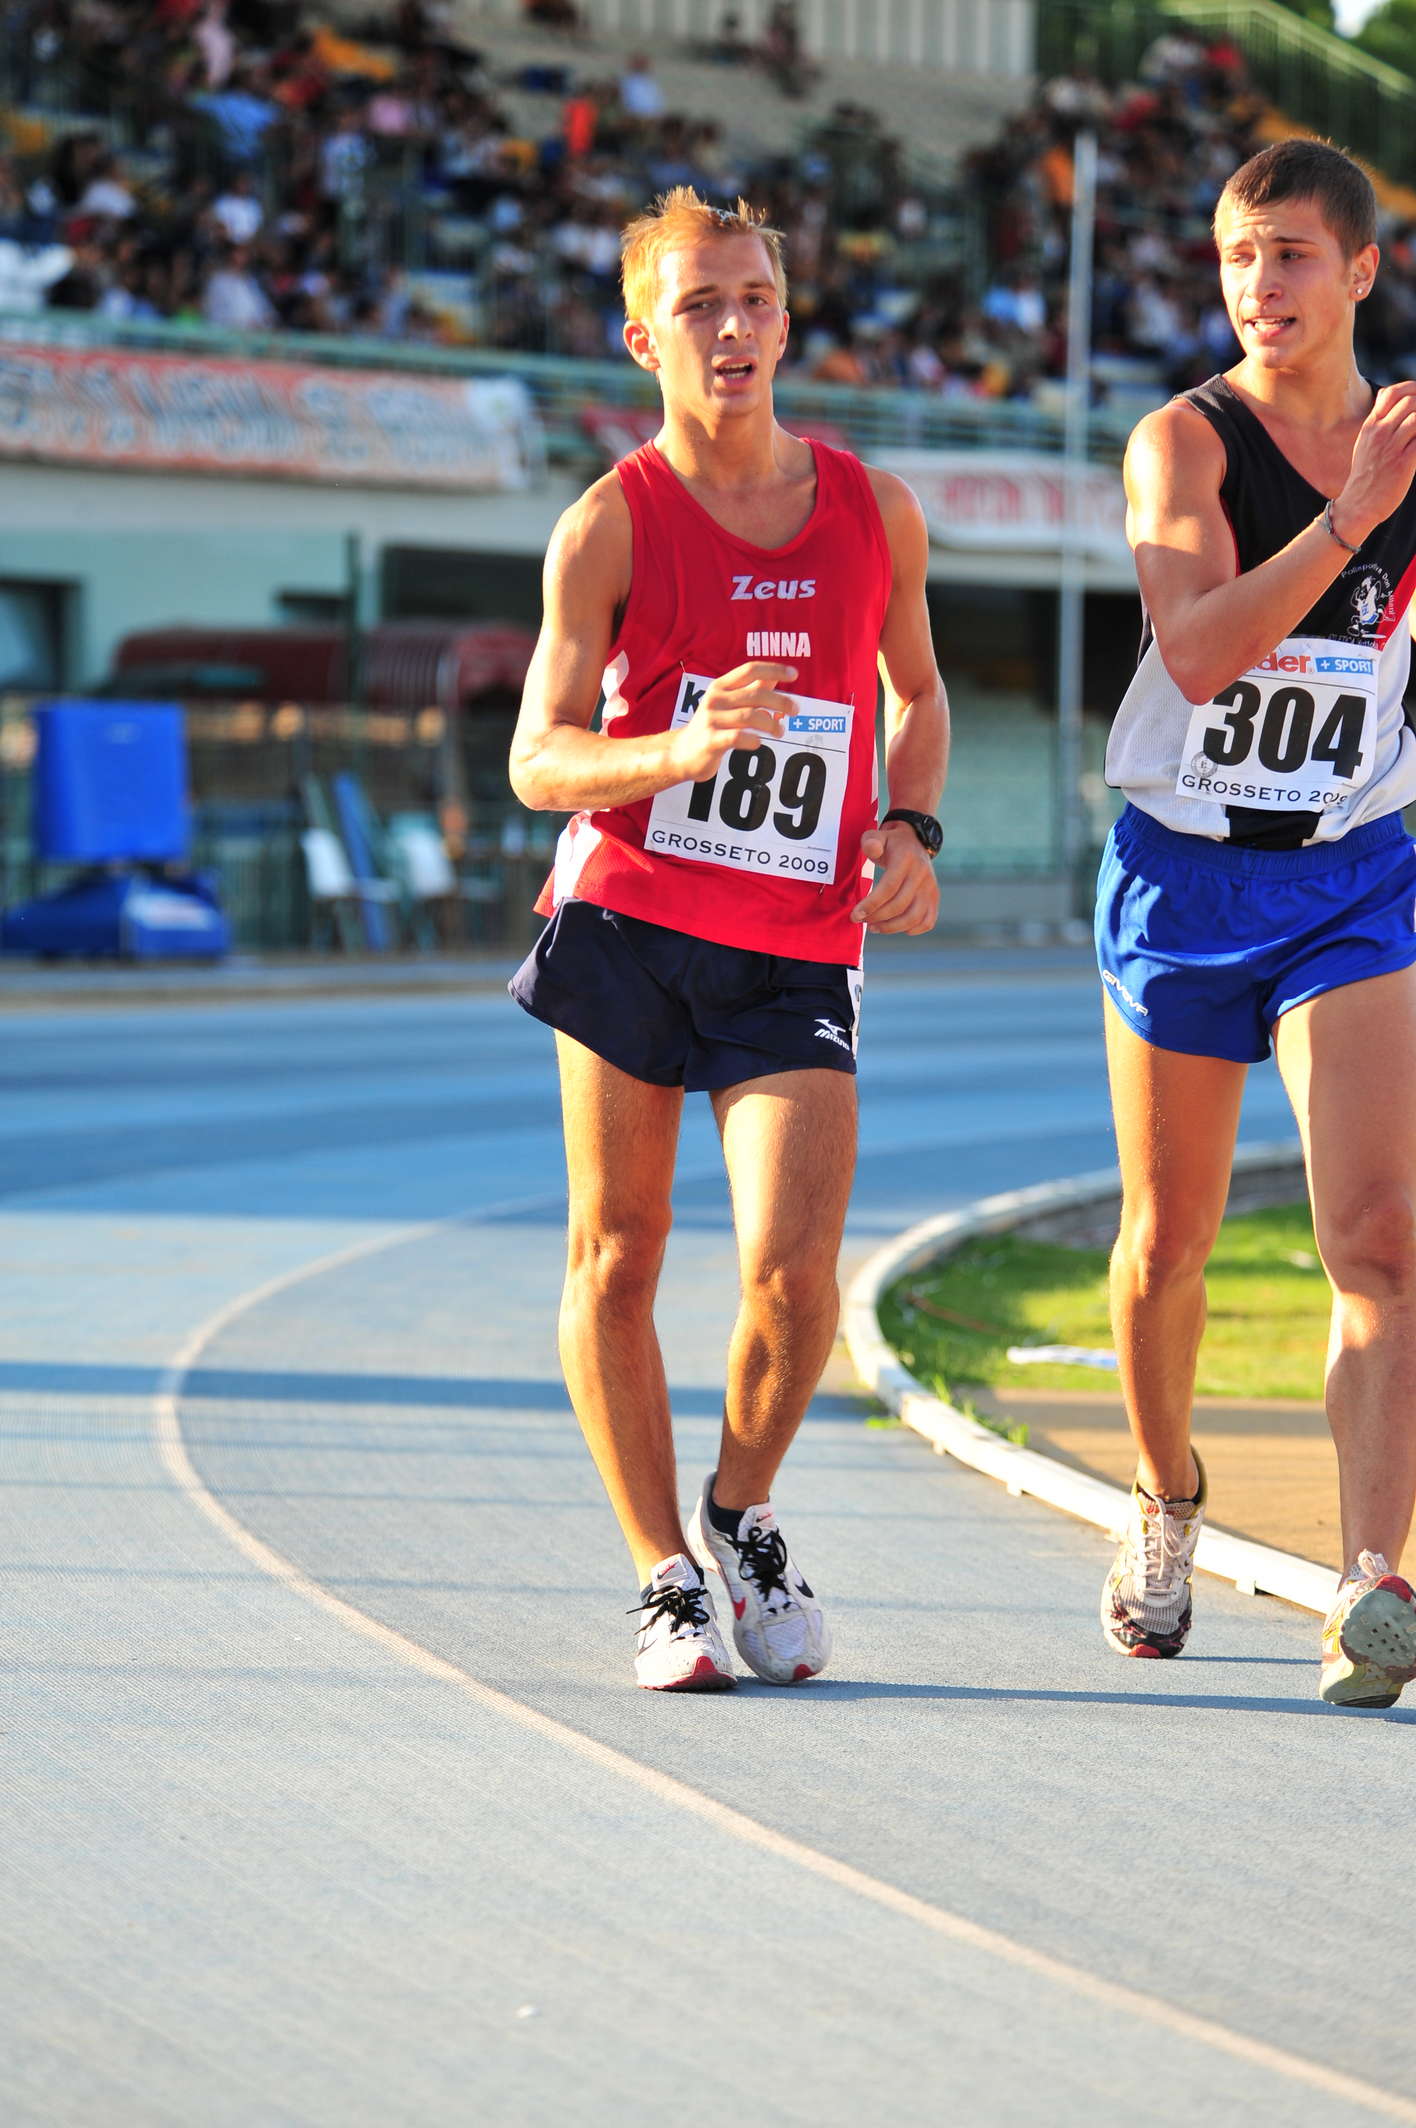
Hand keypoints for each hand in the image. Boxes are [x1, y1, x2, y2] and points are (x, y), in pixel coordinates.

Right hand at [670, 661, 797, 782]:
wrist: (681, 754)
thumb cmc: (710, 727)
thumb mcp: (728, 704)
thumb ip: (750, 691)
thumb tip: (774, 678)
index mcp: (720, 687)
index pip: (750, 670)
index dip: (774, 669)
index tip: (794, 674)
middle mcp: (715, 700)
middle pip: (756, 694)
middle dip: (780, 701)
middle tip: (795, 710)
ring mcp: (712, 720)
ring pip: (750, 716)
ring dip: (771, 724)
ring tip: (780, 731)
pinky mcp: (710, 741)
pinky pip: (737, 737)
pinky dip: (753, 739)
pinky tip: (759, 743)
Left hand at [851, 821, 938, 934]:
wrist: (915, 841)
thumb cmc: (890, 843)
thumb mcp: (878, 835)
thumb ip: (871, 841)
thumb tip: (872, 849)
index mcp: (907, 859)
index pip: (889, 887)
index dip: (871, 904)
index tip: (855, 915)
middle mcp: (922, 875)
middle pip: (900, 905)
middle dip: (877, 917)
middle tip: (860, 920)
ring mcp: (930, 888)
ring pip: (914, 918)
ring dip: (891, 928)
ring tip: (874, 927)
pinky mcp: (934, 898)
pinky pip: (927, 921)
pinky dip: (911, 930)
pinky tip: (894, 927)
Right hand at [1334, 379, 1415, 544]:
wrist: (1358, 506)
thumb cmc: (1365, 475)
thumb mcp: (1364, 443)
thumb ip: (1377, 420)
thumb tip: (1385, 397)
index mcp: (1371, 425)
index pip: (1392, 393)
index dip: (1412, 389)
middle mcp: (1380, 432)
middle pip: (1409, 401)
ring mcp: (1391, 447)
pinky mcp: (1403, 462)